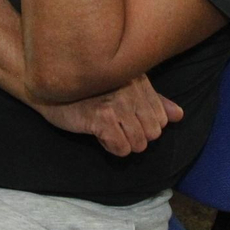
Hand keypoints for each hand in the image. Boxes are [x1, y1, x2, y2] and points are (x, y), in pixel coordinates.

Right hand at [34, 75, 183, 156]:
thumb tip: (179, 115)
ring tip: (106, 129)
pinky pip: (121, 148)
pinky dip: (111, 147)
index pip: (161, 119)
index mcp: (139, 81)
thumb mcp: (124, 89)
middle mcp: (131, 90)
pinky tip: (98, 134)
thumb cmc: (87, 89)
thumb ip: (153, 101)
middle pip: (153, 134)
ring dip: (123, 143)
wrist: (51, 86)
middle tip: (115, 124)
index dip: (144, 125)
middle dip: (135, 136)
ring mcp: (116, 103)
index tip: (125, 118)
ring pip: (139, 144)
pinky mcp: (100, 117)